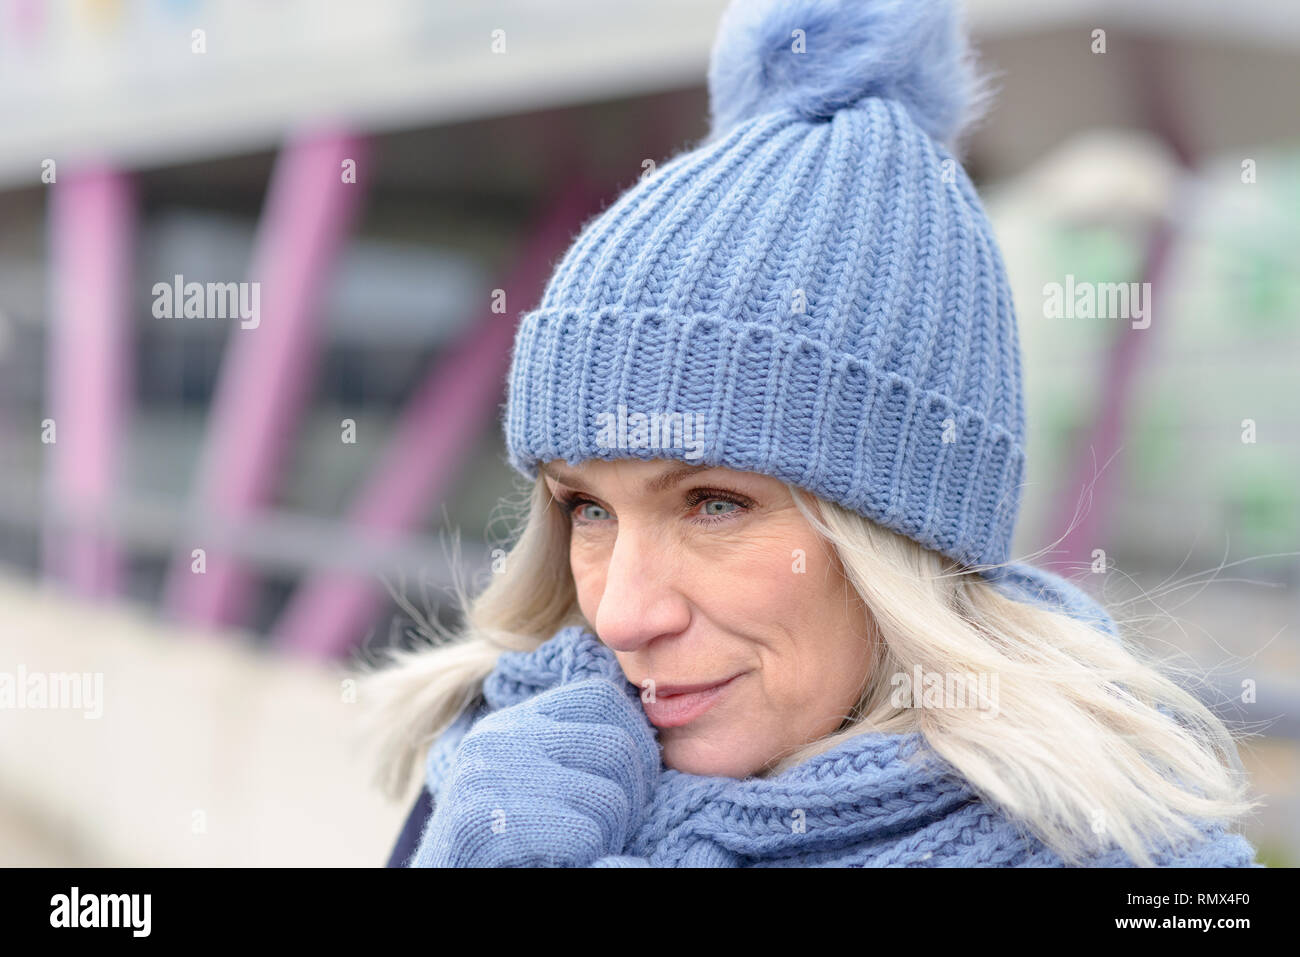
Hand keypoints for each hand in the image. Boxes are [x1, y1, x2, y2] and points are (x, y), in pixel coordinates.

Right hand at [412, 675, 662, 866]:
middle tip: (612, 830)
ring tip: (582, 847)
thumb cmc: (504, 846)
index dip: (634, 742)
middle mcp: (500, 737)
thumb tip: (645, 739)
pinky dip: (587, 856)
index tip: (631, 788)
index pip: (601, 696)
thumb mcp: (537, 782)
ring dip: (609, 834)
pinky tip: (560, 860)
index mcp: (514, 721)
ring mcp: (489, 775)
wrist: (449, 877)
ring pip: (609, 797)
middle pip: (617, 745)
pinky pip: (582, 833)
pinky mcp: (482, 822)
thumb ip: (575, 752)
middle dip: (631, 797)